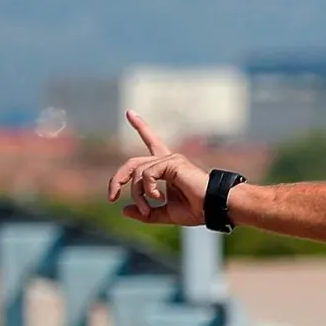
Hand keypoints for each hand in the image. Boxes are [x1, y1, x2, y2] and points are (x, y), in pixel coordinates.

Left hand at [106, 111, 209, 226]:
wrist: (214, 207)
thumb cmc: (197, 210)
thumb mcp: (165, 213)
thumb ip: (146, 213)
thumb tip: (124, 210)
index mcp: (167, 168)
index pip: (151, 143)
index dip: (141, 127)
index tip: (130, 112)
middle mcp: (168, 159)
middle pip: (132, 163)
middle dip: (117, 179)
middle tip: (111, 197)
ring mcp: (170, 159)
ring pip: (138, 172)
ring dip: (138, 194)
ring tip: (147, 209)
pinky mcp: (172, 162)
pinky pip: (148, 174)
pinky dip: (148, 189)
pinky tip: (158, 198)